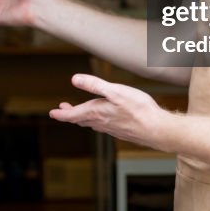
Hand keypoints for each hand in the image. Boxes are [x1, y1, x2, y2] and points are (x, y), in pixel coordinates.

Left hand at [49, 74, 168, 150]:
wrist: (157, 129)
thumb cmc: (138, 109)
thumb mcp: (115, 91)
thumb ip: (94, 85)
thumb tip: (74, 79)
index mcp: (97, 112)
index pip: (73, 115)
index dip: (61, 114)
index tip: (52, 113)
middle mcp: (102, 123)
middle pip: (81, 119)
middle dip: (70, 114)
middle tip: (62, 110)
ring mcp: (111, 129)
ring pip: (92, 123)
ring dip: (82, 117)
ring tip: (79, 113)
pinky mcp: (121, 131)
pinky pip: (103, 127)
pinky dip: (96, 121)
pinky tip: (102, 120)